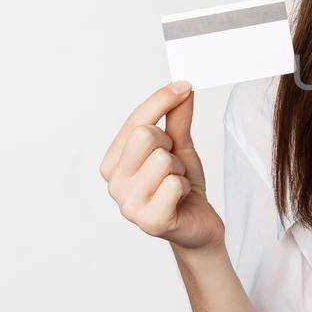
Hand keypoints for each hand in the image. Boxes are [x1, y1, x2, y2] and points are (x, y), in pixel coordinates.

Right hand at [99, 81, 224, 249]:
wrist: (197, 224)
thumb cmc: (182, 185)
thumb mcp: (180, 147)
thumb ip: (177, 117)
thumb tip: (181, 86)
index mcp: (114, 161)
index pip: (135, 120)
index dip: (161, 100)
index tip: (185, 86)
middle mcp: (114, 182)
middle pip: (145, 135)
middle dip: (170, 145)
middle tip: (174, 164)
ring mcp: (127, 204)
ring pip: (162, 159)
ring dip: (180, 170)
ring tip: (176, 184)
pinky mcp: (149, 221)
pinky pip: (173, 184)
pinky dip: (184, 187)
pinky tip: (179, 199)